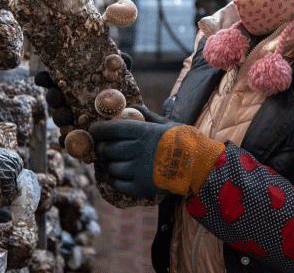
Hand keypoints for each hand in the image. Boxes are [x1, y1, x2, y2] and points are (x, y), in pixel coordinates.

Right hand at [34, 53, 135, 130]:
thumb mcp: (122, 77)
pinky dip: (65, 140)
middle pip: (54, 98)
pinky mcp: (79, 139)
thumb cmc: (122, 95)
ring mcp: (72, 120)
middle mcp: (69, 101)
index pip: (54, 79)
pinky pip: (67, 141)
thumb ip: (121, 64)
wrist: (131, 123)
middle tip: (57, 97)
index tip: (42, 79)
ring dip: (60, 117)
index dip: (45, 78)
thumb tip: (121, 55)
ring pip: (59, 118)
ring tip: (66, 116)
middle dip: (53, 97)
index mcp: (74, 84)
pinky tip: (67, 139)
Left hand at [89, 120, 224, 197]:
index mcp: (143, 133)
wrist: (199, 165)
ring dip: (110, 165)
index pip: (110, 129)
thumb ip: (149, 117)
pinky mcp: (141, 187)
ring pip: (111, 168)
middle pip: (107, 150)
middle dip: (102, 148)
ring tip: (115, 162)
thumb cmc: (184, 141)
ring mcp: (138, 170)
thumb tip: (137, 107)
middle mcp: (137, 150)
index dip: (98, 130)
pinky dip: (115, 180)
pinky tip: (120, 175)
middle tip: (104, 148)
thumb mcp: (168, 123)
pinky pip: (118, 184)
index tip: (93, 130)